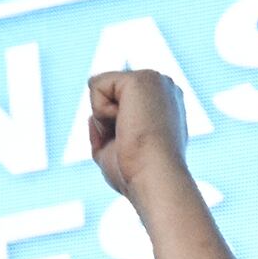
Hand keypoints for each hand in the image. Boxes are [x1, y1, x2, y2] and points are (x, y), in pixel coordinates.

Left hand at [86, 67, 193, 205]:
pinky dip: (101, 111)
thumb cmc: (138, 175)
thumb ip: (105, 135)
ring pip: (101, 88)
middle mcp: (164, 88)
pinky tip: (125, 124)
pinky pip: (96, 85)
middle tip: (131, 141)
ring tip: (130, 132)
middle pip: (110, 94)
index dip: (116, 127)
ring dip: (105, 117)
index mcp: (165, 105)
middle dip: (109, 120)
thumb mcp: (117, 154)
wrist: (155, 180)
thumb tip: (92, 119)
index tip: (137, 148)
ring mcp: (155, 80)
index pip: (122, 103)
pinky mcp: (141, 78)